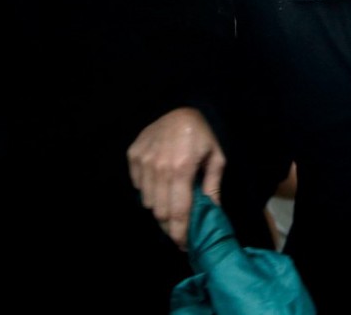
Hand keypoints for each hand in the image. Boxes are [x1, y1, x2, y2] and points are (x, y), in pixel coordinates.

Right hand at [127, 107, 225, 249]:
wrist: (182, 107)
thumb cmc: (204, 133)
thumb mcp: (217, 157)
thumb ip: (213, 187)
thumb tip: (213, 214)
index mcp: (182, 169)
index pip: (178, 211)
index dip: (180, 232)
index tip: (183, 244)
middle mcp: (159, 167)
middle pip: (159, 211)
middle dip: (170, 224)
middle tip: (180, 226)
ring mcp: (143, 161)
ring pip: (147, 200)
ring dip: (159, 206)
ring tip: (172, 199)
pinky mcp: (133, 155)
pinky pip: (138, 184)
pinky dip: (149, 189)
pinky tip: (162, 180)